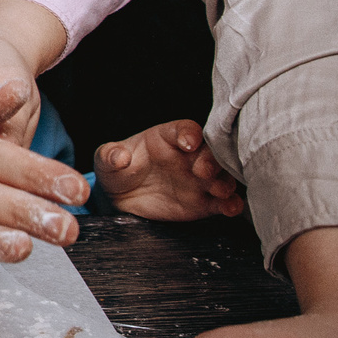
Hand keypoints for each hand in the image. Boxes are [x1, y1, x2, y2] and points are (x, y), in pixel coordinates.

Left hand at [96, 121, 246, 221]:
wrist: (121, 199)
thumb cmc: (117, 170)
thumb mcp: (106, 159)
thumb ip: (110, 155)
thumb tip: (119, 157)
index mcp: (167, 138)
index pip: (185, 129)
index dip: (189, 134)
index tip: (188, 142)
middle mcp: (189, 157)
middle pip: (211, 152)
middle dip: (212, 160)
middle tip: (204, 171)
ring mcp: (199, 180)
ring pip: (223, 176)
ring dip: (225, 181)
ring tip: (218, 189)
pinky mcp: (204, 202)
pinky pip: (223, 202)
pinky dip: (231, 204)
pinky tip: (230, 208)